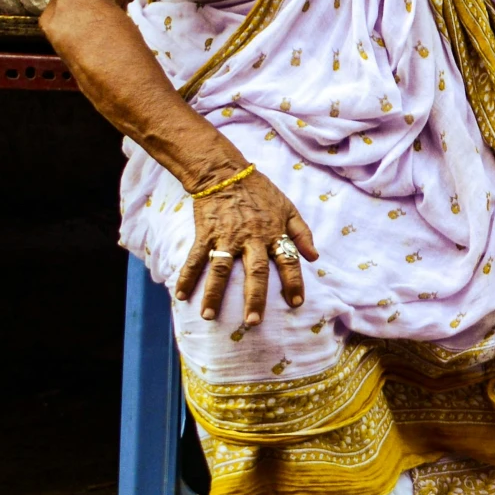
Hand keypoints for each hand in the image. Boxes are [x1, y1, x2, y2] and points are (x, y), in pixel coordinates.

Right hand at [173, 161, 316, 324]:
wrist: (225, 173)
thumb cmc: (260, 192)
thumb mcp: (288, 208)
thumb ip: (301, 233)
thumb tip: (315, 257)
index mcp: (274, 233)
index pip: (288, 261)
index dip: (294, 281)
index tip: (296, 302)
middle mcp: (251, 238)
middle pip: (254, 271)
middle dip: (254, 297)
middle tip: (253, 321)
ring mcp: (226, 237)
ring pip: (221, 269)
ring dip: (213, 294)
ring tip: (208, 315)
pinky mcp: (205, 234)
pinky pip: (195, 258)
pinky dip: (186, 276)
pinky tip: (180, 295)